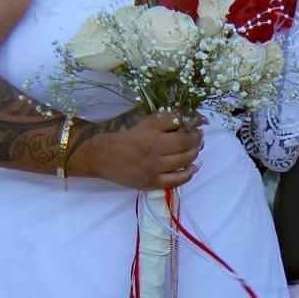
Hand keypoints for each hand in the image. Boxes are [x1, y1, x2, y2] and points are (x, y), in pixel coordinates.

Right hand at [72, 110, 203, 191]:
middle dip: (196, 137)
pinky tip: (192, 167)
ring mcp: (153, 166)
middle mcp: (153, 147)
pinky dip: (189, 173)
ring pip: (185, 160)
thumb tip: (185, 117)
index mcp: (149, 128)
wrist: (98, 155)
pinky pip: (177, 180)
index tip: (200, 120)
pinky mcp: (151, 181)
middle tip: (198, 135)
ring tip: (195, 148)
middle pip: (186, 142)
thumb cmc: (117, 132)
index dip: (193, 119)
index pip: (179, 121)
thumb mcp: (137, 117)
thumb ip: (160, 117)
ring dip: (194, 152)